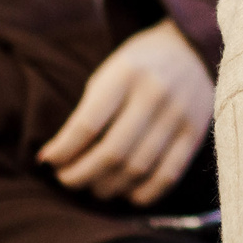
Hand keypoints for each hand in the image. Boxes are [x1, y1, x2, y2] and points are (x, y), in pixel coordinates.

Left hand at [40, 22, 212, 205]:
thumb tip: (59, 157)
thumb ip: (89, 111)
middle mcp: (155, 94)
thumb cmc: (138, 65)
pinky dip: (143, 193)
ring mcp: (179, 115)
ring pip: (137, 169)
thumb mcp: (109, 73)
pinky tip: (127, 193)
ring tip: (93, 187)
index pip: (87, 125)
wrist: (192, 49)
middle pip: (112, 153)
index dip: (63, 151)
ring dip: (108, 187)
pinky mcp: (195, 133)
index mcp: (126, 74)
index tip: (47, 160)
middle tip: (66, 179)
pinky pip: (168, 175)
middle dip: (81, 175)